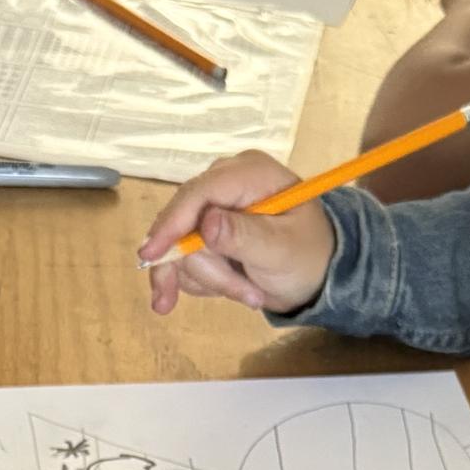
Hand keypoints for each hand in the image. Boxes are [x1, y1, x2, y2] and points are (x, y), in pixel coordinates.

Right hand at [139, 150, 335, 315]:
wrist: (317, 276)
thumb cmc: (310, 256)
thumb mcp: (282, 250)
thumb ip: (244, 236)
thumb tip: (206, 223)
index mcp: (249, 173)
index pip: (198, 192)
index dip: (172, 223)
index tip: (151, 256)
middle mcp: (225, 184)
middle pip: (184, 224)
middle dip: (209, 268)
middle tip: (247, 296)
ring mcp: (212, 209)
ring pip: (181, 248)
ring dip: (213, 279)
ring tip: (252, 294)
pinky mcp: (204, 233)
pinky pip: (184, 261)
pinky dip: (206, 282)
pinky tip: (236, 289)